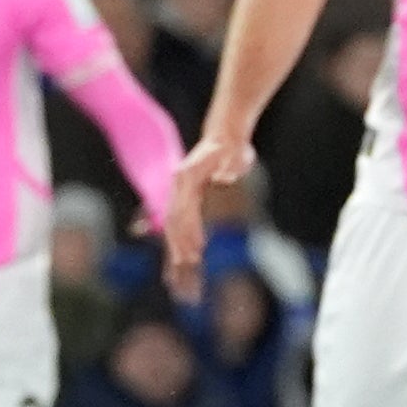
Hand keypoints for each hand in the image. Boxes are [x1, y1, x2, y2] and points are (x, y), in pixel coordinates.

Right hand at [162, 134, 253, 304]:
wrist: (224, 138)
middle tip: (187, 264)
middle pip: (174, 221)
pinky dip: (179, 243)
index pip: (185, 210)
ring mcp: (180, 195)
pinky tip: (184, 261)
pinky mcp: (186, 202)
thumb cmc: (230, 148)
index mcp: (187, 178)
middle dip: (179, 244)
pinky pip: (178, 226)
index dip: (190, 230)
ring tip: (183, 267)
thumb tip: (227, 176)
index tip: (196, 249)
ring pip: (172, 227)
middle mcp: (179, 188)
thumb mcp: (234, 153)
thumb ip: (230, 165)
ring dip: (176, 248)